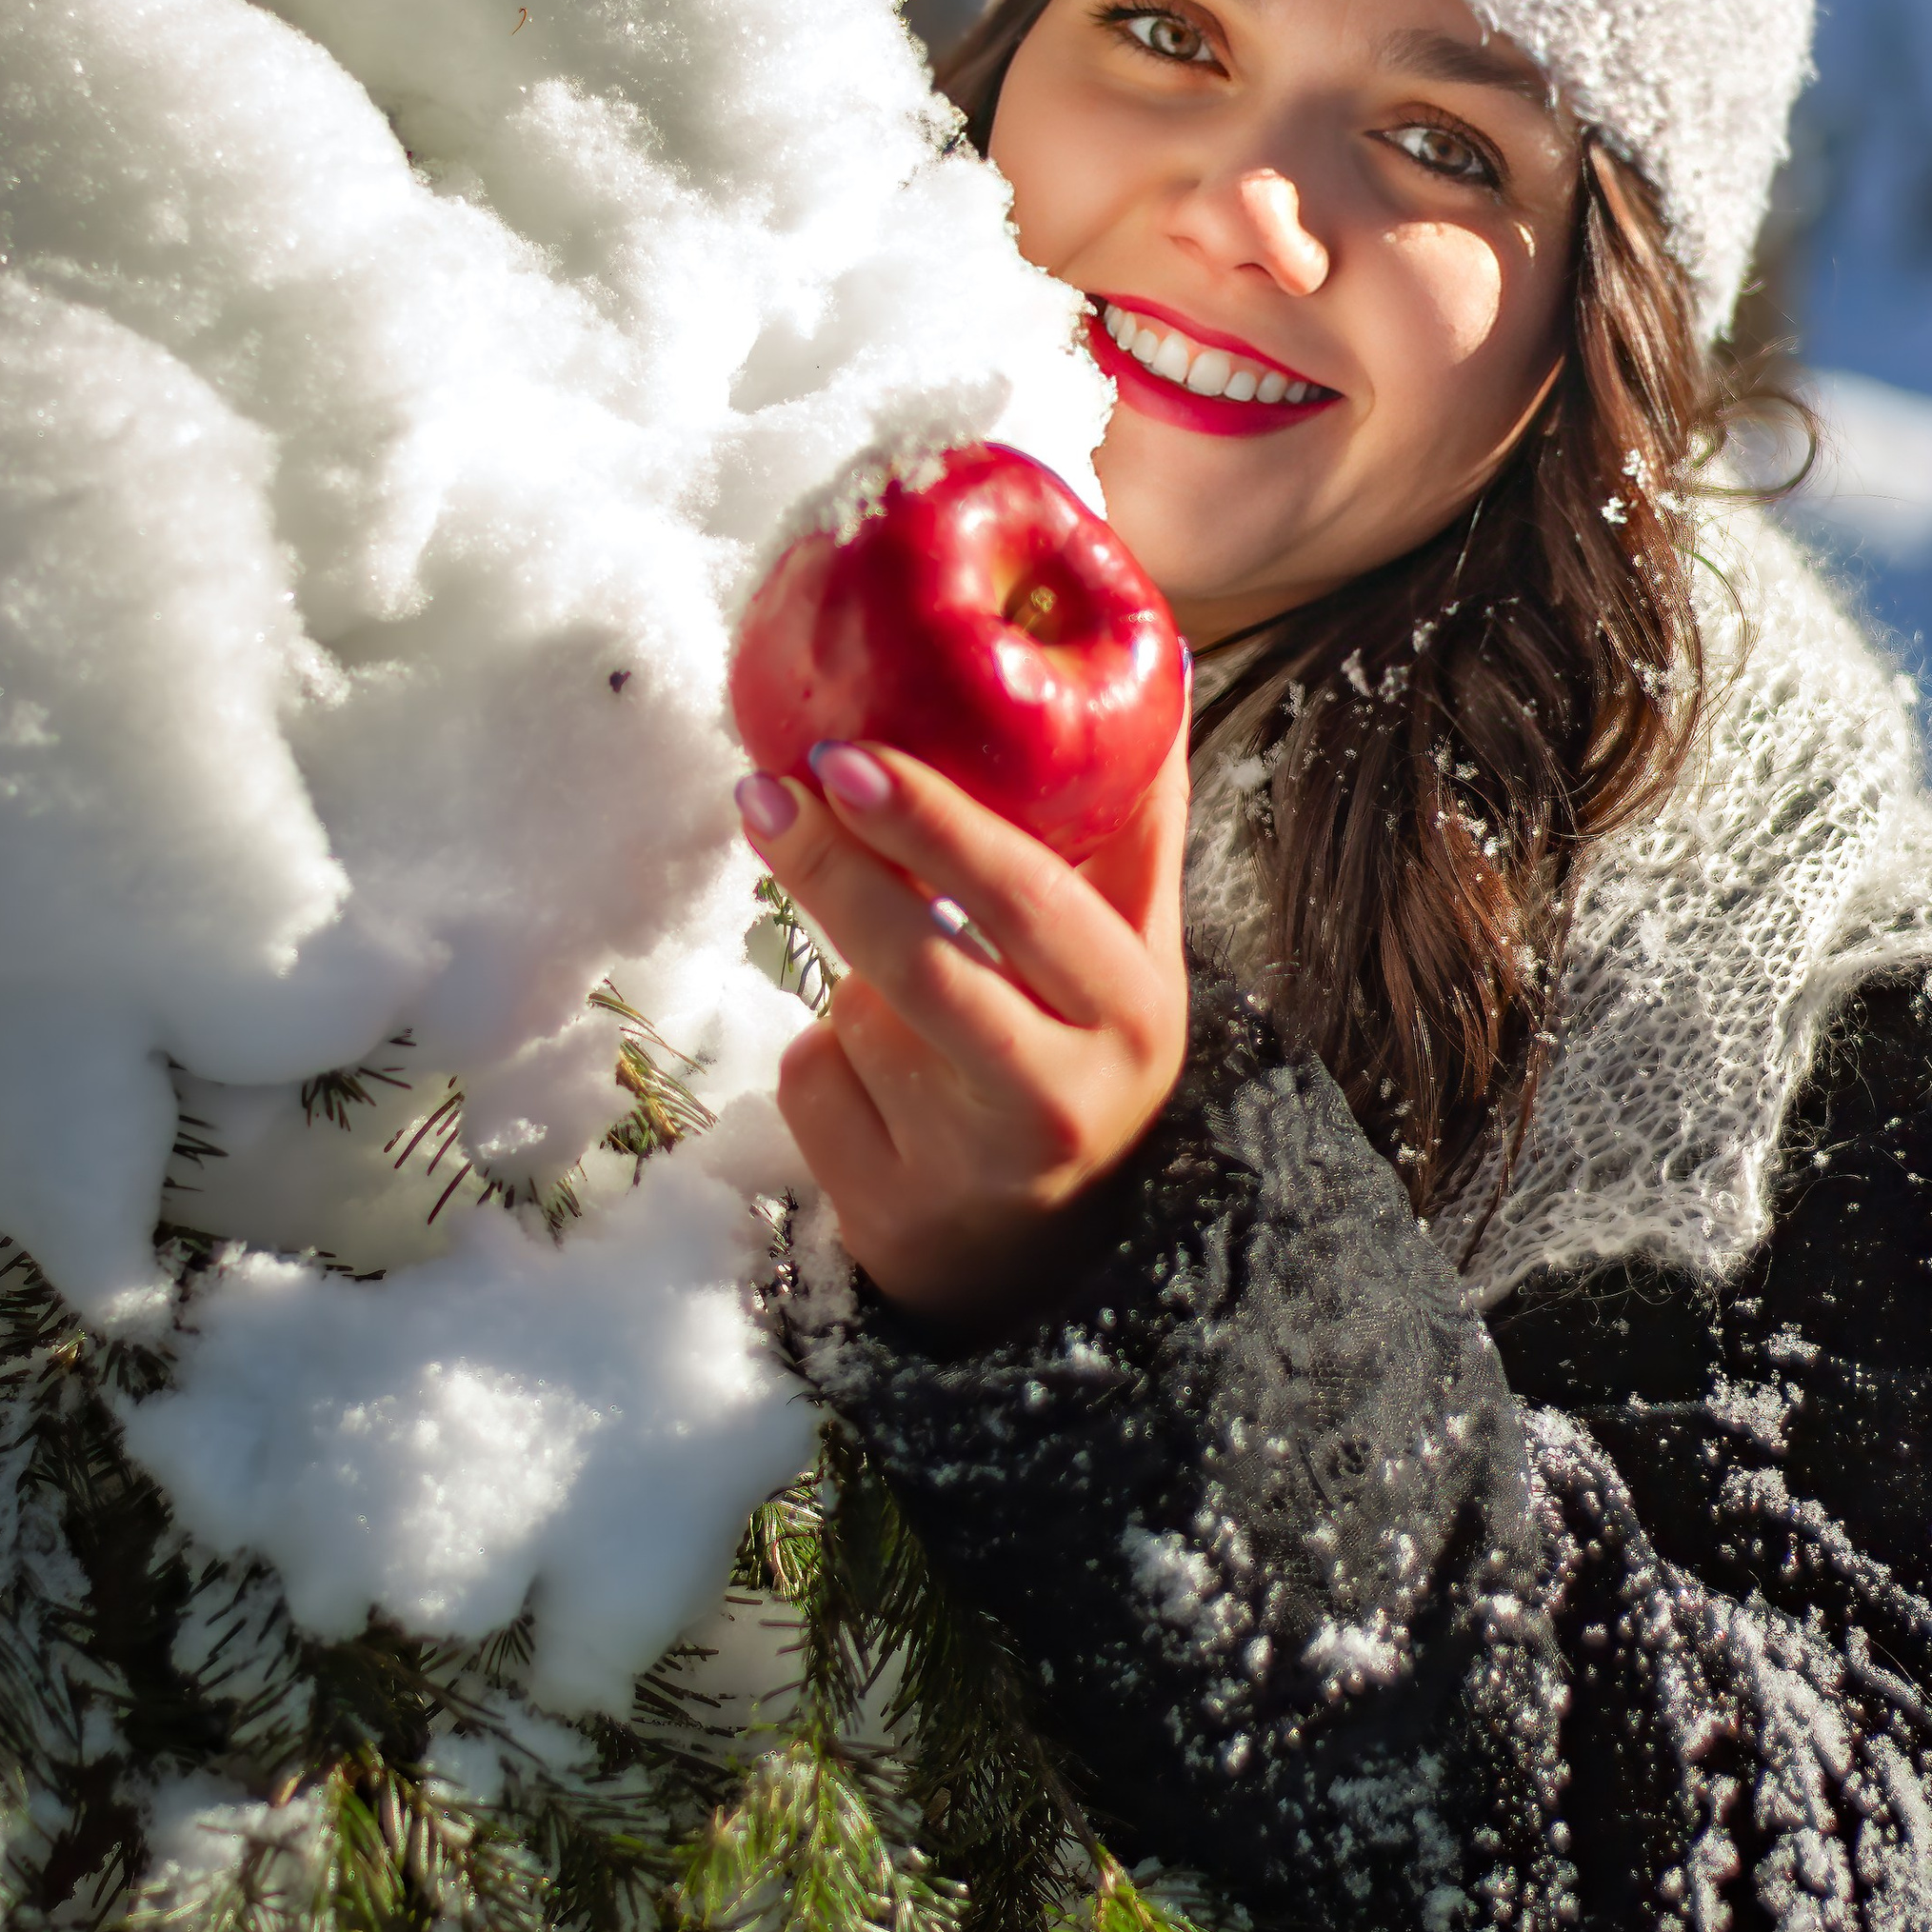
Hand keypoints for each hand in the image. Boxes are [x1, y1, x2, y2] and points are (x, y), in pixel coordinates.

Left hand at [735, 732, 1189, 1327]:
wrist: (1039, 1263)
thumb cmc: (1079, 1057)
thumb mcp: (1132, 957)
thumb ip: (1137, 826)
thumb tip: (1163, 668)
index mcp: (1134, 1011)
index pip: (1033, 899)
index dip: (937, 821)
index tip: (852, 752)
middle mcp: (1064, 1095)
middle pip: (925, 962)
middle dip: (838, 866)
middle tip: (768, 788)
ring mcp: (971, 1166)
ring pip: (857, 1014)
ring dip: (848, 980)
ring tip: (904, 1005)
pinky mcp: (886, 1212)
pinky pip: (811, 1079)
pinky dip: (819, 1058)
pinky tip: (874, 1088)